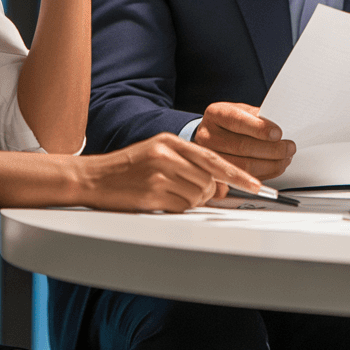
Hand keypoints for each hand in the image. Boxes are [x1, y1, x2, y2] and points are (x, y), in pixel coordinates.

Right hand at [79, 132, 262, 211]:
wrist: (93, 178)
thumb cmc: (128, 168)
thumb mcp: (159, 155)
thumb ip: (190, 164)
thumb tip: (220, 186)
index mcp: (172, 141)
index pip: (215, 159)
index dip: (238, 175)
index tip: (256, 185)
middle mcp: (168, 154)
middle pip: (209, 181)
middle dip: (207, 192)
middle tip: (188, 192)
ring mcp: (160, 174)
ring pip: (198, 195)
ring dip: (191, 201)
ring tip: (169, 195)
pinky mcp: (152, 193)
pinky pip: (181, 207)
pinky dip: (177, 208)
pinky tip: (161, 201)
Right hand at [194, 102, 295, 179]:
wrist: (211, 135)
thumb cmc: (231, 122)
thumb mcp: (242, 111)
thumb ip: (257, 117)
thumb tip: (280, 128)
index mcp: (215, 114)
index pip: (237, 120)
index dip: (259, 128)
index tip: (278, 133)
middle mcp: (207, 135)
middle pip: (241, 146)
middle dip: (271, 149)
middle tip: (289, 148)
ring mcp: (207, 157)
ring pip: (242, 166)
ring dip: (270, 164)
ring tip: (285, 159)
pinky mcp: (214, 175)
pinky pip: (241, 180)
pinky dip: (263, 175)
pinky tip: (274, 167)